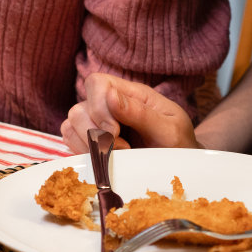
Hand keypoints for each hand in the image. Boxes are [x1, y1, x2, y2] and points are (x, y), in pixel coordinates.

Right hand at [61, 73, 200, 154]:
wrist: (180, 168)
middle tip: (123, 149)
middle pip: (79, 107)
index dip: (99, 106)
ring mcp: (98, 123)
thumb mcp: (170, 130)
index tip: (115, 131)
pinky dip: (83, 152)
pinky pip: (71, 140)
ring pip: (71, 124)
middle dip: (96, 133)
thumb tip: (110, 95)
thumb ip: (141, 113)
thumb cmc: (179, 146)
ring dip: (89, 145)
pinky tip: (104, 160)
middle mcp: (110, 105)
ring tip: (116, 156)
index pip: (97, 83)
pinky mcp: (91, 142)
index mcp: (131, 94)